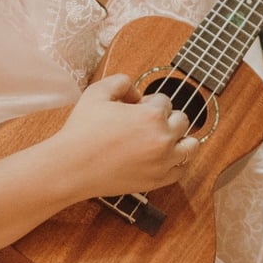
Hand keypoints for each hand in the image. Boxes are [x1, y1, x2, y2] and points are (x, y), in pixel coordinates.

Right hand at [50, 74, 199, 198]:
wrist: (71, 167)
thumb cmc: (81, 130)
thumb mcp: (97, 92)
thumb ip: (121, 81)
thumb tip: (136, 92)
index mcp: (152, 115)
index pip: (165, 101)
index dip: (150, 102)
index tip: (137, 108)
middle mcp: (163, 138)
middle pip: (182, 120)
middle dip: (166, 118)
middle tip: (147, 123)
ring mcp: (163, 162)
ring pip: (191, 146)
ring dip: (181, 138)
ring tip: (163, 138)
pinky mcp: (157, 181)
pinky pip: (181, 170)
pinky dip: (177, 162)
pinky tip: (164, 157)